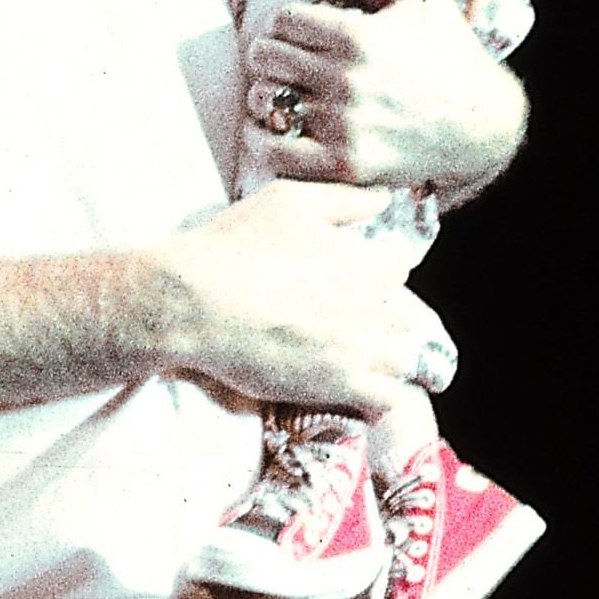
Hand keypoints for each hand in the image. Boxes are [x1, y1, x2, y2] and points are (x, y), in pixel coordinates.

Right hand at [160, 180, 457, 418]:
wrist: (194, 305)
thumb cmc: (234, 246)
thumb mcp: (289, 201)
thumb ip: (345, 200)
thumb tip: (384, 200)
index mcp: (362, 261)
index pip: (399, 265)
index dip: (377, 265)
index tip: (355, 271)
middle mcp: (368, 307)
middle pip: (404, 313)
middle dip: (384, 311)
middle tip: (348, 314)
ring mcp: (355, 350)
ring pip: (400, 357)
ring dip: (383, 352)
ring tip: (353, 352)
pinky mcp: (336, 386)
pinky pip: (386, 398)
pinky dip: (381, 393)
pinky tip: (359, 386)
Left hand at [244, 0, 529, 195]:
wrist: (483, 123)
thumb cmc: (450, 49)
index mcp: (357, 35)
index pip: (283, 19)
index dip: (288, 21)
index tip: (301, 31)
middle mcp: (345, 80)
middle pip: (266, 57)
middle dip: (272, 52)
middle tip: (286, 60)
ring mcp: (343, 126)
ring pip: (265, 100)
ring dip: (266, 93)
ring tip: (282, 92)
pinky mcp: (345, 165)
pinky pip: (276, 154)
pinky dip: (264, 140)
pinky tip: (274, 129)